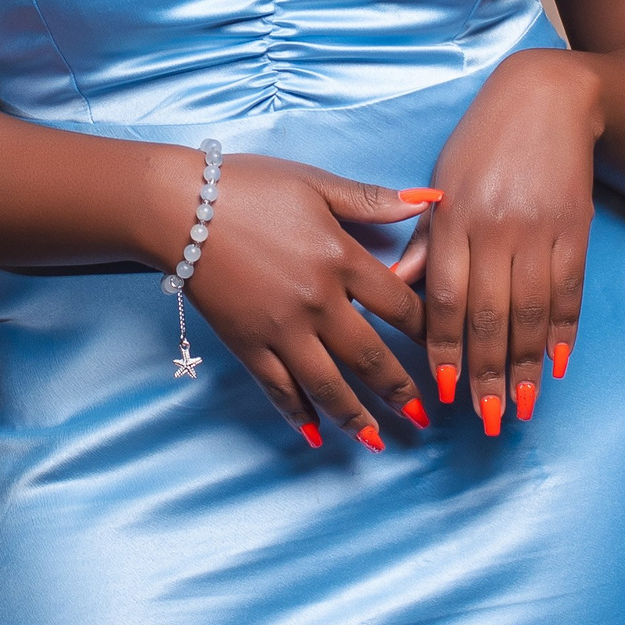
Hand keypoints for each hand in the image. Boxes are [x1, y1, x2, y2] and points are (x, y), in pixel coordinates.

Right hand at [169, 152, 434, 449]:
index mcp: (340, 258)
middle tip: (423, 414)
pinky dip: (299, 414)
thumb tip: (427, 202)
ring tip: (379, 440)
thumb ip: (371, 200)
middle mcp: (317, 302)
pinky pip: (279, 389)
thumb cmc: (249, 186)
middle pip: (370, 356)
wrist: (180, 207)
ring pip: (328, 385)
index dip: (427, 330)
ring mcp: (281, 329)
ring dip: (357, 417)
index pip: (399, 305)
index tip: (444, 349)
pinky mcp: (248, 345)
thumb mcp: (316, 184)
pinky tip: (315, 433)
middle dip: (400, 390)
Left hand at [403, 49, 599, 434]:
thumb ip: (424, 243)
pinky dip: (565, 330)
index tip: (445, 391)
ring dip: (528, 364)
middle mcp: (495, 228)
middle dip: (488, 372)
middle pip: (489, 315)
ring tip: (523, 406)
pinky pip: (569, 290)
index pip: (444, 298)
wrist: (548, 98)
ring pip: (531, 311)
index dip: (444, 348)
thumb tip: (397, 294)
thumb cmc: (483, 144)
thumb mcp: (444, 184)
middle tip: (489, 418)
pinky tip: (559, 363)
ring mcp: (539, 230)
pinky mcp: (575, 229)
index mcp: (454, 218)